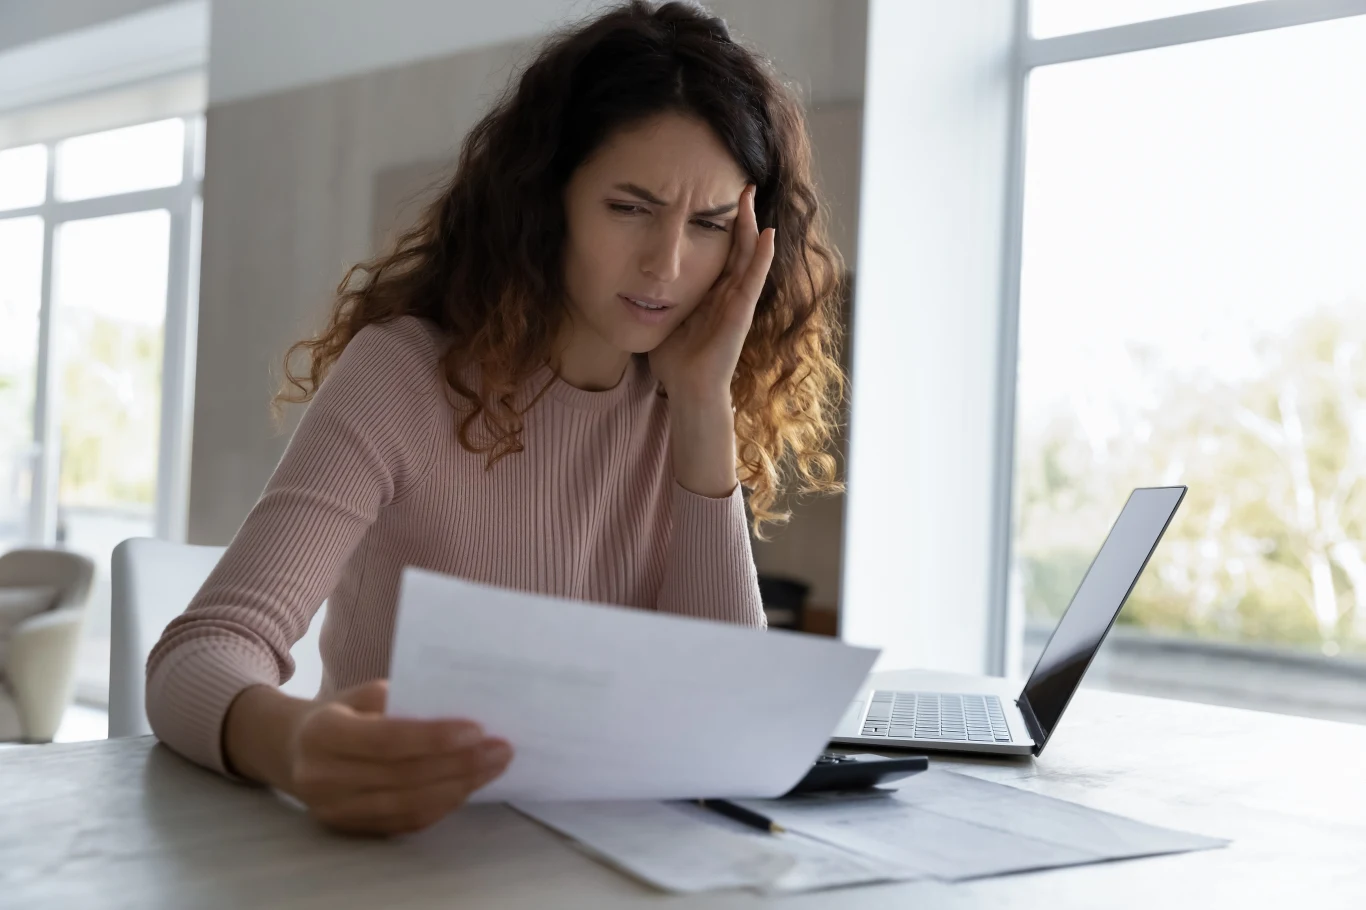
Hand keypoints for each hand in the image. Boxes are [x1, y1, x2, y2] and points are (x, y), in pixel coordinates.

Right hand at [283, 679, 512, 835]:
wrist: (293, 749)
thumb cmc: (340, 712)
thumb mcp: (360, 693)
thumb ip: (401, 700)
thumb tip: (458, 707)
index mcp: (323, 733)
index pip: (387, 740)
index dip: (435, 738)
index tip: (477, 729)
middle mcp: (324, 777)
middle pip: (404, 776)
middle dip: (459, 764)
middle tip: (500, 749)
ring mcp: (335, 809)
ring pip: (409, 805)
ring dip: (459, 787)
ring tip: (493, 767)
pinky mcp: (350, 829)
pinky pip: (406, 822)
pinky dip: (442, 804)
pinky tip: (468, 786)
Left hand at [648, 184, 775, 404]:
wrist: (689, 389)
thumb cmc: (676, 362)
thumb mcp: (663, 318)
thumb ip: (655, 300)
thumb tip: (629, 282)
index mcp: (711, 293)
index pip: (720, 251)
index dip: (720, 224)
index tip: (715, 196)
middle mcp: (728, 293)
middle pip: (737, 246)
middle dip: (739, 215)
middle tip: (741, 184)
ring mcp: (737, 302)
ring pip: (748, 256)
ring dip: (751, 225)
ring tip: (751, 197)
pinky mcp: (741, 313)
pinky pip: (753, 280)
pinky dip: (762, 257)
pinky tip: (767, 234)